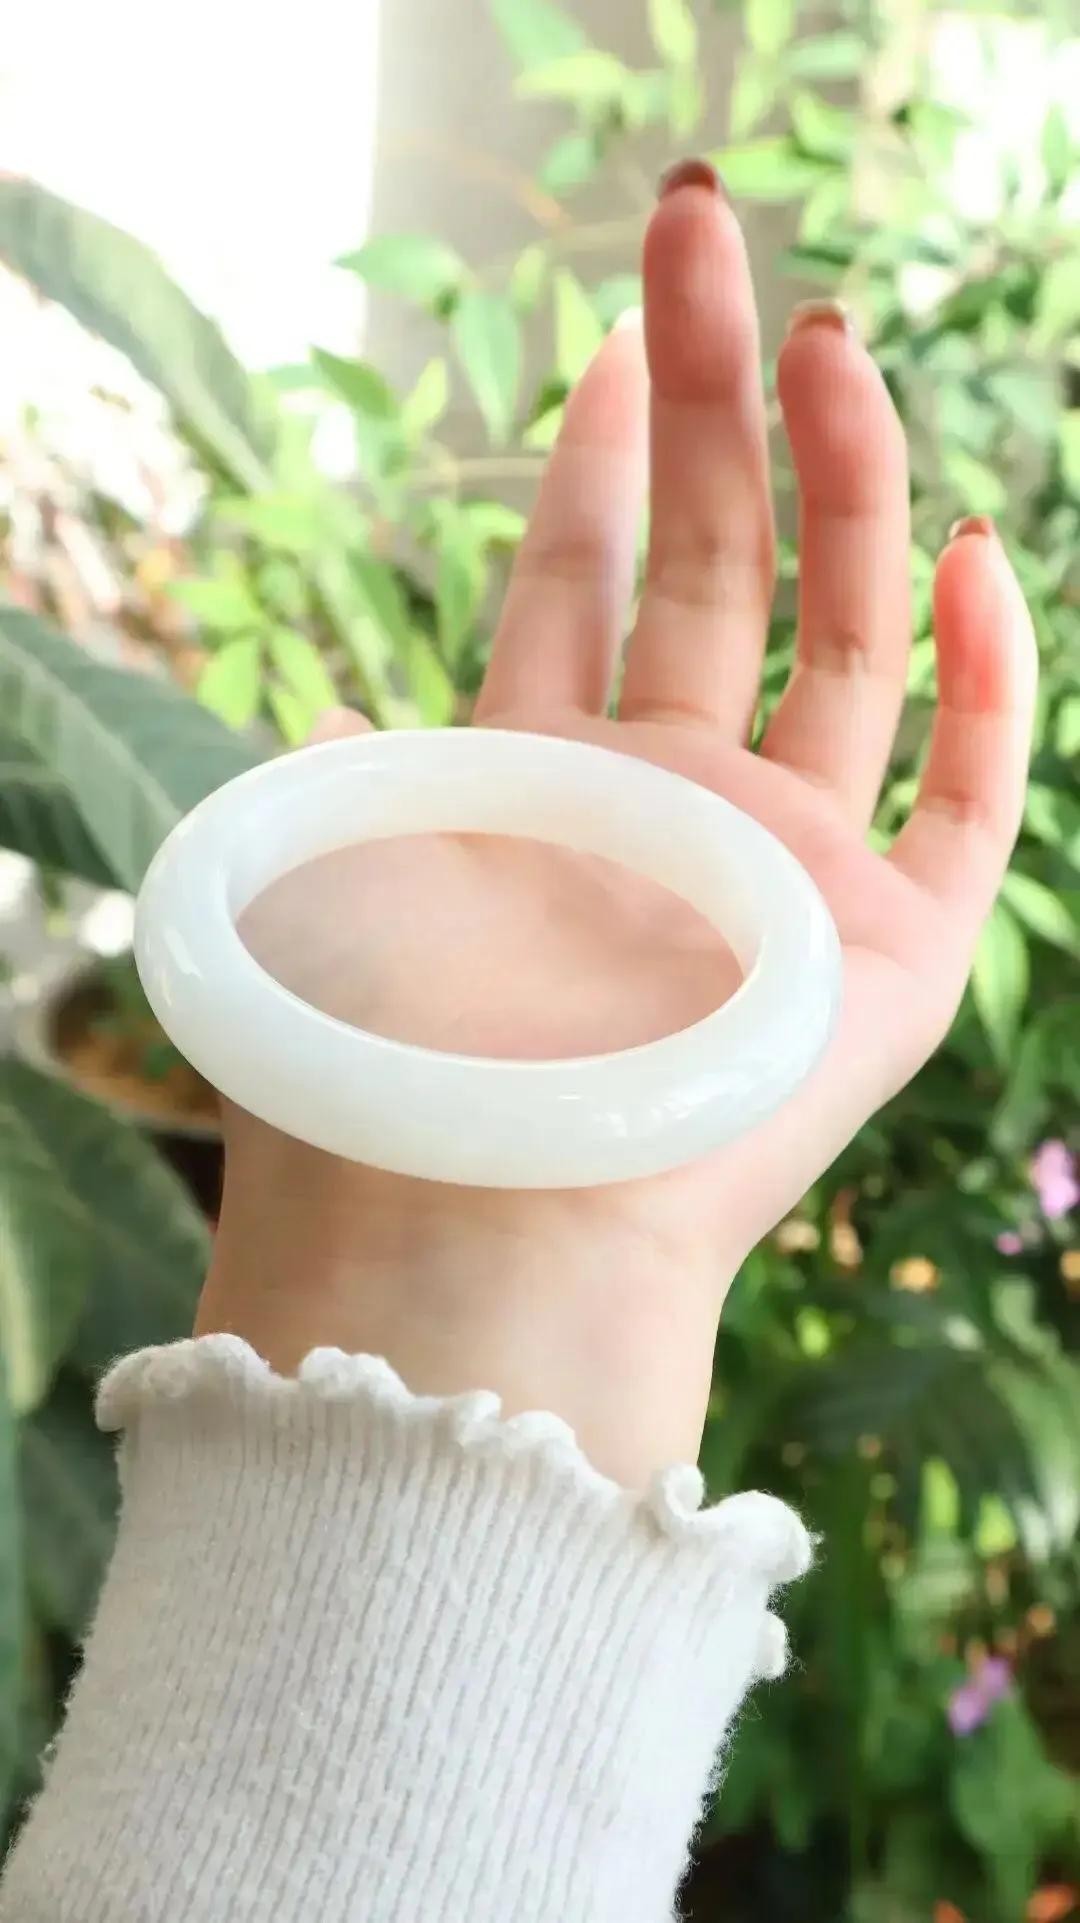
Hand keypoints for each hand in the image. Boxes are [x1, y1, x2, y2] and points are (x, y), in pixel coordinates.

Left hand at [199, 164, 1034, 1483]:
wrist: (505, 1242)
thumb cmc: (405, 1071)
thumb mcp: (348, 887)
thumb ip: (355, 786)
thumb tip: (325, 704)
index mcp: (552, 785)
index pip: (592, 583)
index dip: (602, 455)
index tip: (617, 336)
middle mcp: (679, 808)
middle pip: (715, 563)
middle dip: (710, 399)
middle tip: (708, 237)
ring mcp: (795, 869)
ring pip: (844, 638)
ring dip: (842, 487)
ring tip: (830, 345)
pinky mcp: (897, 949)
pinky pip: (975, 791)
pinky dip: (991, 678)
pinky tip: (983, 551)